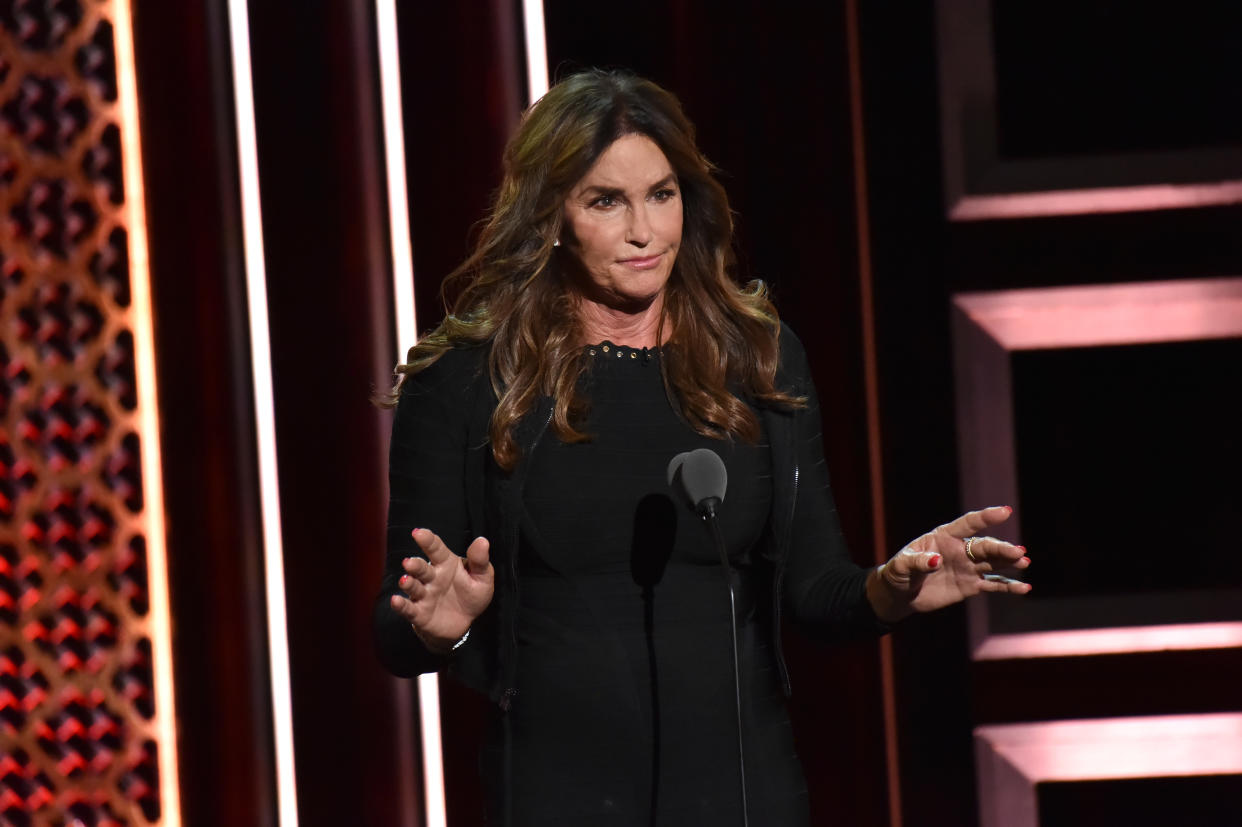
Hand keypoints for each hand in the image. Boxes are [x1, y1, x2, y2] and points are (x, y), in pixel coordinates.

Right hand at [390, 529, 493, 653]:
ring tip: (405, 580)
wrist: (464, 622)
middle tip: (409, 563)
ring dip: (408, 583)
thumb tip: (483, 541)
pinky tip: (395, 600)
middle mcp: (432, 577)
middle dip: (415, 565)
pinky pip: (409, 609)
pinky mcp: (419, 614)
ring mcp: (424, 595)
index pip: (436, 549)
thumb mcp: (482, 578)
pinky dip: (401, 605)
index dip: (427, 540)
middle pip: (421, 568)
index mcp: (446, 564)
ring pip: (413, 587)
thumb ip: (480, 561)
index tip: (418, 533)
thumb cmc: (471, 594)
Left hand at [867, 505, 1029, 621]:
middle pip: (985, 546)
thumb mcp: (901, 565)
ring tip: (1024, 562)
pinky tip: (1024, 588)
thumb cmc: (897, 573)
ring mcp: (968, 567)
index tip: (1005, 512)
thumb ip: (917, 561)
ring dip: (1010, 562)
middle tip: (1018, 552)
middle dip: (1001, 548)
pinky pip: (994, 585)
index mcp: (943, 537)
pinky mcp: (971, 586)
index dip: (985, 517)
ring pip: (994, 563)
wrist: (900, 595)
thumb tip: (935, 560)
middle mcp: (960, 550)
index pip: (967, 524)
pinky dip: (1009, 586)